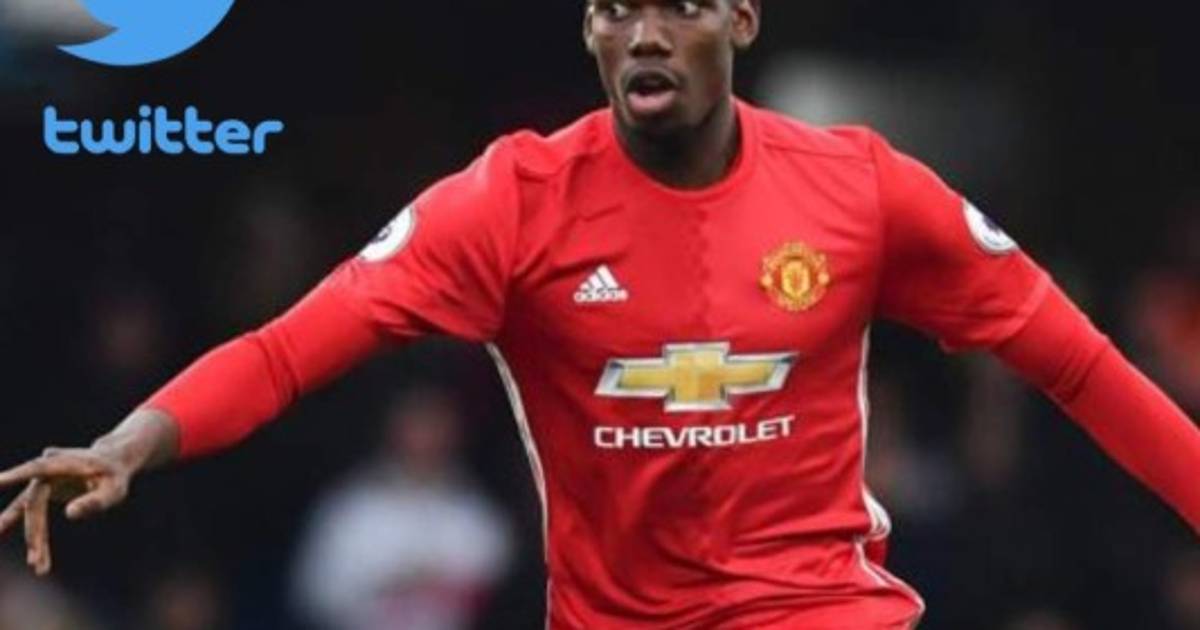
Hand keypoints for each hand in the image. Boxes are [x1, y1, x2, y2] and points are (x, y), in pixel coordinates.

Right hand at [0, 445, 133, 575]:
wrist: (112, 463)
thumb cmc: (115, 476)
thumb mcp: (115, 490)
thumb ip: (95, 501)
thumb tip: (70, 514)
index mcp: (64, 462)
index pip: (38, 469)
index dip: (17, 475)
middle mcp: (47, 469)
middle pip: (34, 503)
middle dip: (35, 532)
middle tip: (36, 562)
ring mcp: (40, 481)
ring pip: (31, 512)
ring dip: (33, 537)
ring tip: (36, 565)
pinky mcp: (40, 493)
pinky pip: (31, 515)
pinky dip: (34, 534)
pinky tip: (33, 557)